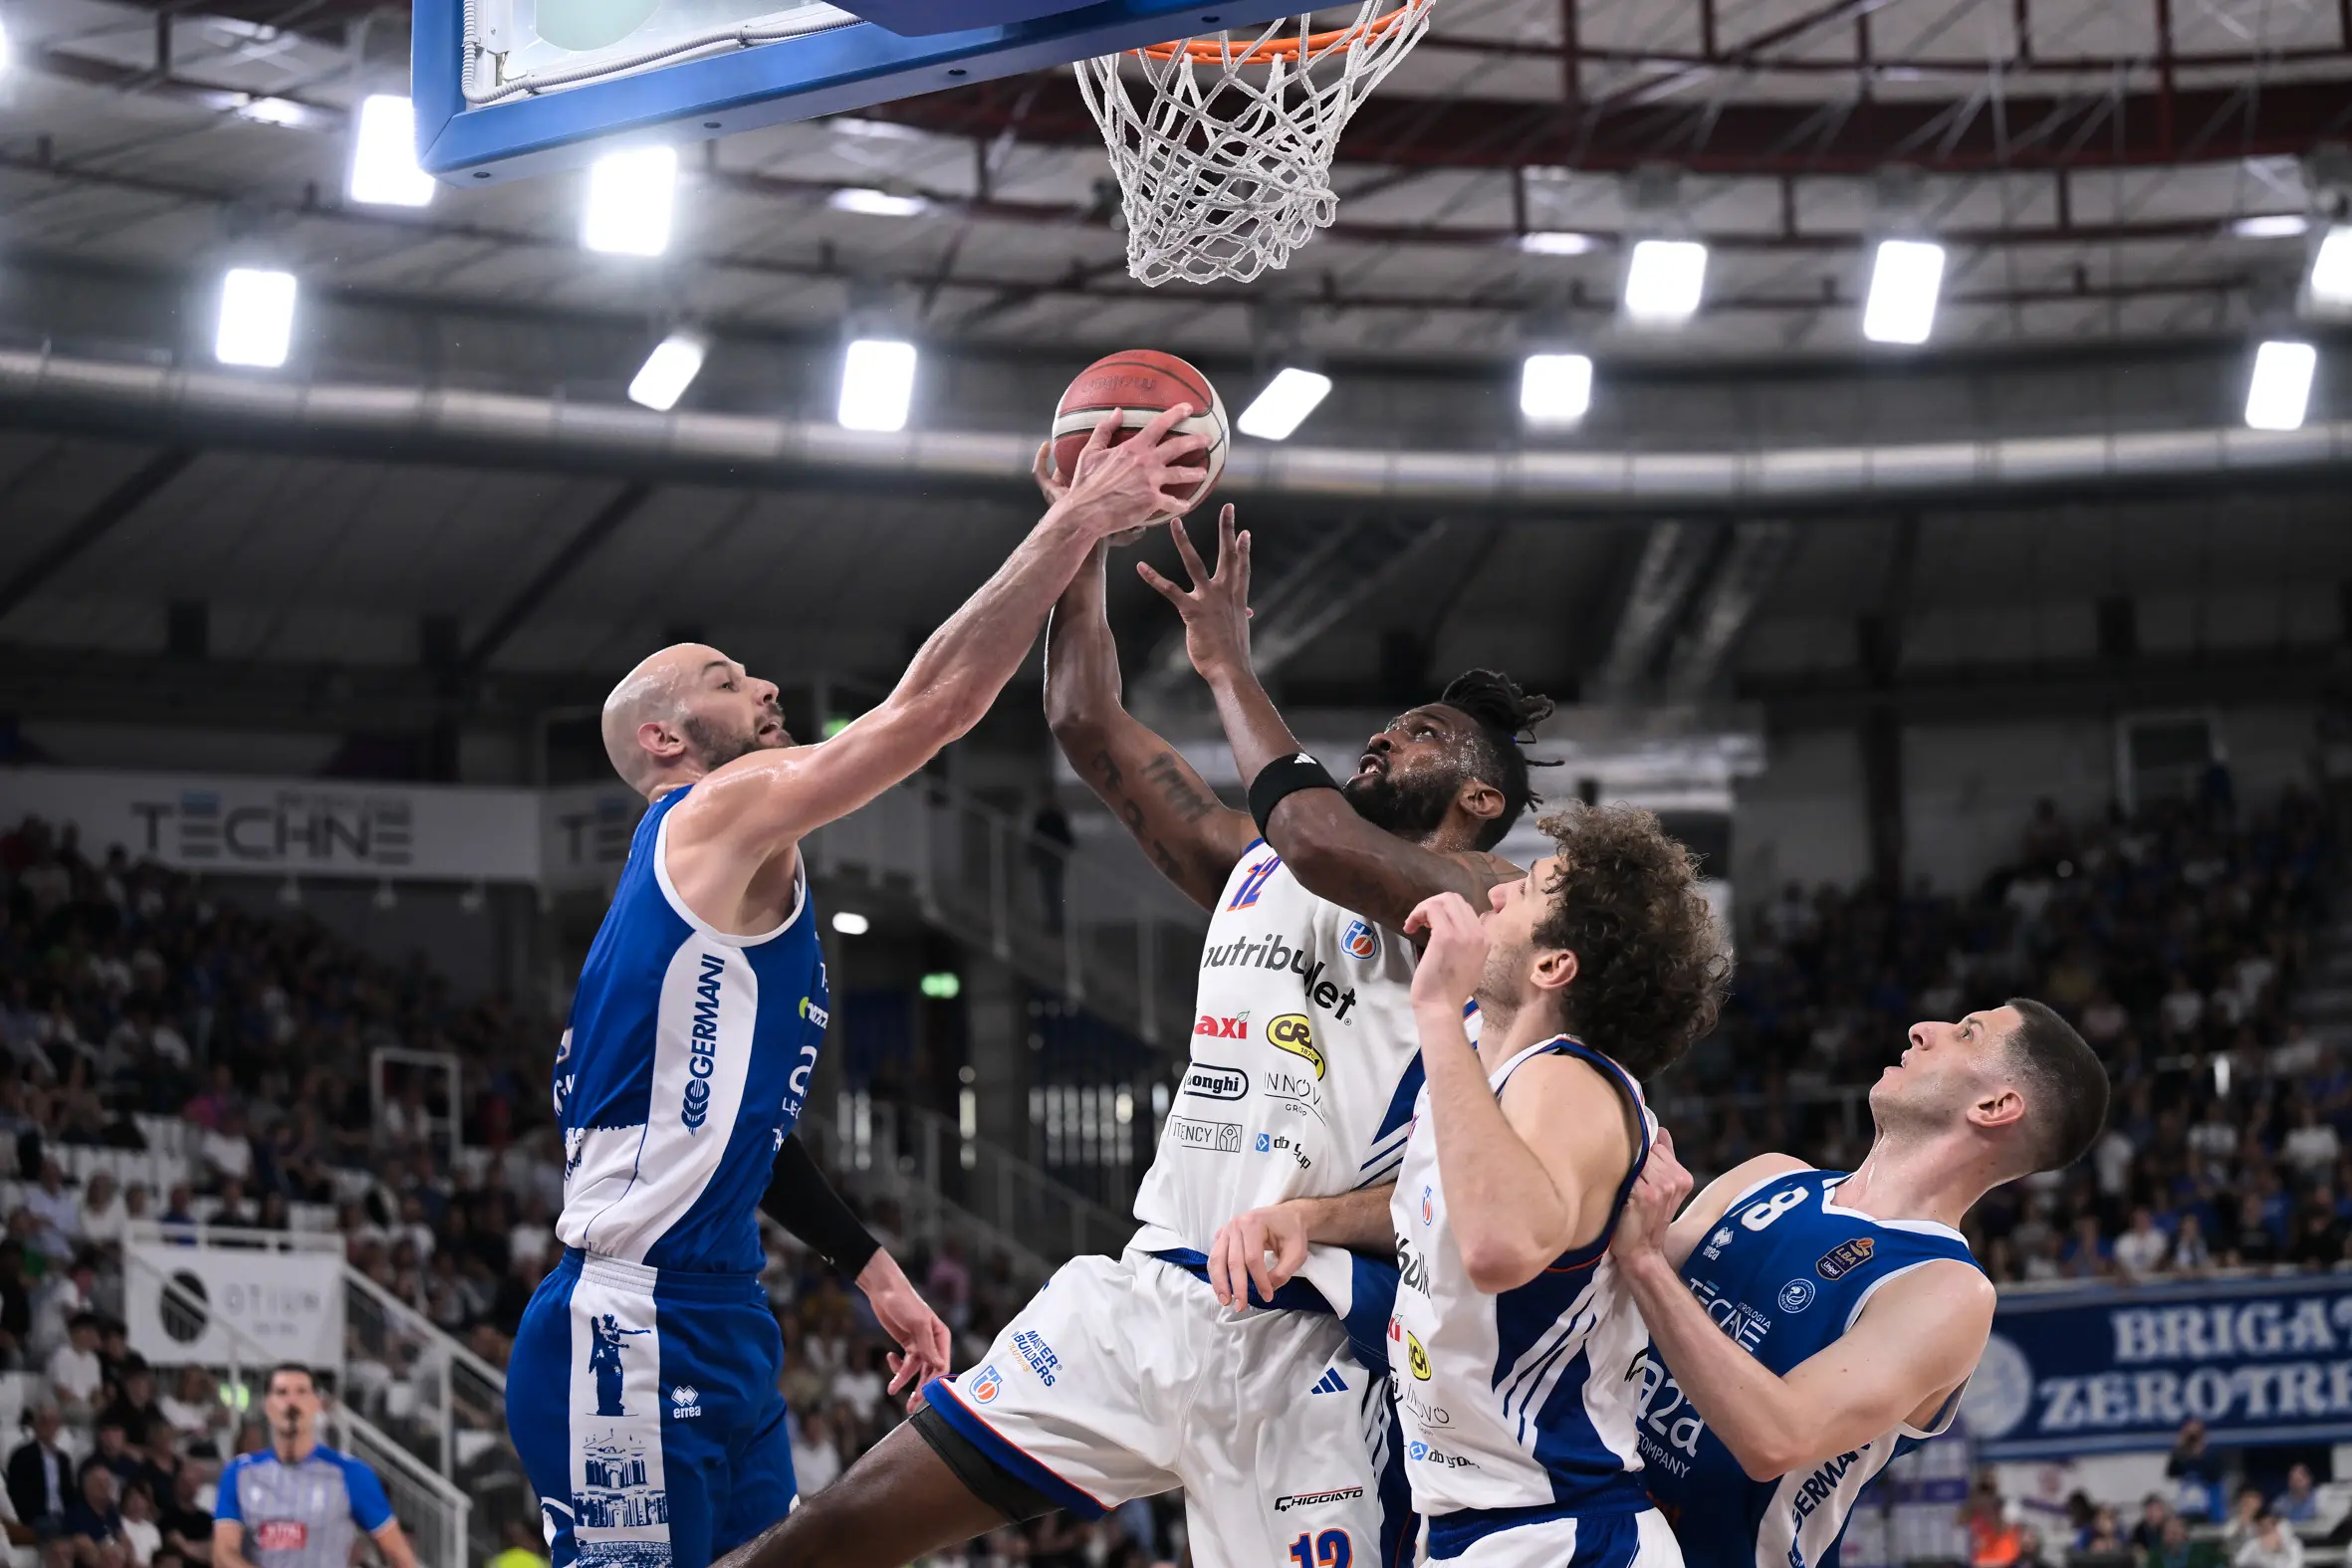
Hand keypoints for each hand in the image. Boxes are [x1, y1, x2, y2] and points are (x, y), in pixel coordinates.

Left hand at [854, 1251, 953, 1409]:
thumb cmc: (905, 1302)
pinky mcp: (906, 1345)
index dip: (935, 1380)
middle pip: (930, 1371)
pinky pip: (904, 1363)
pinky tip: (889, 1358)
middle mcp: (933, 1343)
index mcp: (941, 1336)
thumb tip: (939, 1366)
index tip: (925, 1394)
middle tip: (912, 1405)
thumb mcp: (918, 1323)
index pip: (942, 1364)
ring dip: (904, 1381)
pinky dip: (897, 1366)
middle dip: (921, 1388)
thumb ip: (928, 1346)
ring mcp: (919, 1345)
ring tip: (892, 1390)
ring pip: (916, 1370)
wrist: (884, 1291)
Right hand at [1051, 405, 1210, 539]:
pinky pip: (1173, 502)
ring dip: (1195, 472)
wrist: (1086, 512)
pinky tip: (1186, 505)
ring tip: (1203, 472)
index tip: (1189, 409)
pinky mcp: (1152, 502)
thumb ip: (1105, 429)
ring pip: (1181, 474)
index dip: (1176, 414)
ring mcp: (1151, 482)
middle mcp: (1146, 462)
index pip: (1159, 425)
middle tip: (1207, 439)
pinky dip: (1181, 504)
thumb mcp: (1090, 452)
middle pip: (1178, 447)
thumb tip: (1117, 412)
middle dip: (1196, 441)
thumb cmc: (1086, 483)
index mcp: (1133, 448)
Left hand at [1136, 507, 1251, 680]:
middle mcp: (1225, 593)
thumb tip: (1247, 612)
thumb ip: (1239, 615)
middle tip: (1229, 508)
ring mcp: (1209, 599)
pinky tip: (1141, 566)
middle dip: (1227, 530)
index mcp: (1237, 598)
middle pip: (1227, 555)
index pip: (1242, 567)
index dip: (1243, 548)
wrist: (1230, 669)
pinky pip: (1170, 590)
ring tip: (1175, 523)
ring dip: (1183, 542)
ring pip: (1195, 564)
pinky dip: (1154, 578)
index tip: (1244, 531)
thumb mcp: (1238, 630)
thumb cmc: (1233, 654)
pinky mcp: (1192, 611)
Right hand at [1207, 1202, 1308, 1309]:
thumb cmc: (1291, 1232)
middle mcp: (1236, 1224)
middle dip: (1237, 1286)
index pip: (1253, 1258)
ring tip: (1225, 1301)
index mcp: (1254, 1223)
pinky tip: (1220, 1289)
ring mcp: (1226, 1229)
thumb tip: (1268, 1288)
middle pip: (1233, 1260)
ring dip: (1219, 1282)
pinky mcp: (1222, 1236)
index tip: (1267, 1296)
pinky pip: (1214, 1257)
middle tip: (1241, 1307)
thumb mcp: (1297, 1252)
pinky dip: (1215, 1274)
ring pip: (1217, 1259)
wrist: (1286, 1216)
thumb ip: (1283, 1271)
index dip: (1259, 1280)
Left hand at [1403, 891, 1487, 1010]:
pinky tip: (1410, 927)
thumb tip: (1451, 927)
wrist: (1442, 1008)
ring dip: (1424, 908)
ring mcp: (1463, 934)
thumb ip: (1466, 944)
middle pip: (1455, 899)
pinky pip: (1431, 908)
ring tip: (1415, 924)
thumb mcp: (1469, 963)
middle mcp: (1477, 933)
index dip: (1445, 912)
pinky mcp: (1444, 936)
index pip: (1465, 909)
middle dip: (1433, 905)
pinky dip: (1417, 913)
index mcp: (1485, 939)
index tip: (1430, 926)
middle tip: (1421, 923)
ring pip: (1443, 899)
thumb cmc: (1450, 991)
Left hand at [1610, 1126, 1692, 1270]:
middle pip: (1646, 1150)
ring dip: (1623, 1168)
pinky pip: (1626, 1171)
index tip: (1633, 1166)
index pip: (1657, 1145)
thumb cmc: (1646, 1219)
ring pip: (1635, 1158)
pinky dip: (1618, 1178)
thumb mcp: (1662, 1188)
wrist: (1641, 1252)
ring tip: (1621, 1186)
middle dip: (1631, 1159)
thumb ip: (1665, 1157)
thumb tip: (1661, 1130)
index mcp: (1682, 1177)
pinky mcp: (1645, 1194)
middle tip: (1624, 1179)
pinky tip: (1617, 1192)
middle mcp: (1675, 1180)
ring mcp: (1661, 1187)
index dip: (1641, 1153)